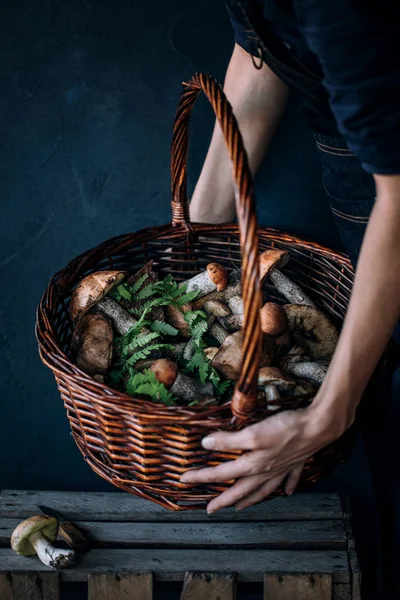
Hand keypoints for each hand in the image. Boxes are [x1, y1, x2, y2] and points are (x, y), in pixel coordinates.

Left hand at [181, 400, 355, 512]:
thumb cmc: (285, 429)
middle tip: (210, 509)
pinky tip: (287, 493)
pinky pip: (289, 481)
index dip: (202, 476)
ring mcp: (282, 470)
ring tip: (240, 508)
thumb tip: (206, 444)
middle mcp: (266, 472)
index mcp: (252, 465)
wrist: (317, 427)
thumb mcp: (253, 433)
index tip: (185, 480)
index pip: (221, 473)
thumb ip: (228, 440)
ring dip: (250, 499)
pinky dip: (287, 488)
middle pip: (240, 489)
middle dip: (223, 500)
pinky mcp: (296, 463)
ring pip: (263, 490)